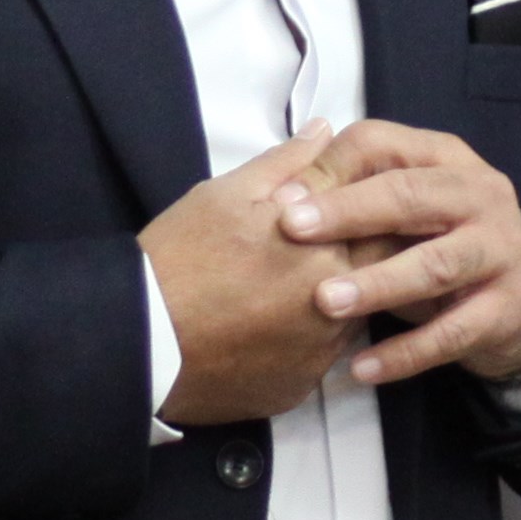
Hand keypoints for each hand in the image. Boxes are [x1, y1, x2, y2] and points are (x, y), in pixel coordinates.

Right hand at [140, 123, 374, 425]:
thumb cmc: (179, 258)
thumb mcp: (224, 195)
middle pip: (378, 276)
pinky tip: (270, 328)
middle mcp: (337, 303)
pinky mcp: (299, 388)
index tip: (351, 211)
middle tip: (319, 251)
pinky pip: (319, 360)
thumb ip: (286, 162)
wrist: (139, 339)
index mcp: (326, 247)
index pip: (380, 225)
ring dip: (336, 302)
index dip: (370, 214)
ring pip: (351, 319)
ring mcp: (320, 352)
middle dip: (360, 260)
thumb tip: (325, 131)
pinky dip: (305, 343)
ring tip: (288, 290)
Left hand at [275, 118, 520, 388]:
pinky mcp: (510, 307)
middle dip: (347, 212)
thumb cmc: (442, 247)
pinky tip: (363, 368)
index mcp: (445, 159)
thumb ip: (352, 194)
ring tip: (326, 304)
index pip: (382, 145)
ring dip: (377, 284)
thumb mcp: (402, 214)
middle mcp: (480, 194)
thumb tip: (281, 185)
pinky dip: (405, 352)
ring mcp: (502, 250)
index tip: (278, 199)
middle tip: (291, 232)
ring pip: (435, 264)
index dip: (329, 168)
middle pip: (409, 194)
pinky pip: (452, 333)